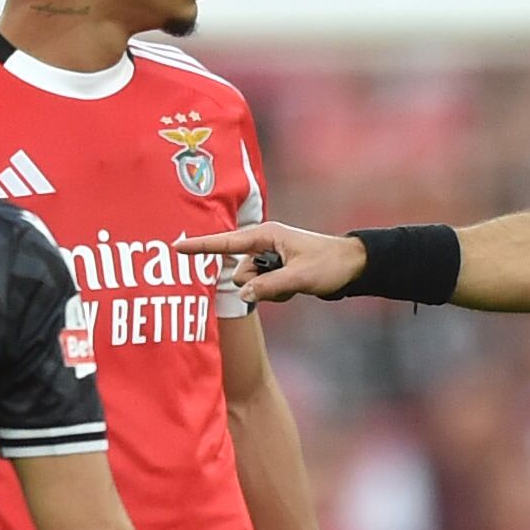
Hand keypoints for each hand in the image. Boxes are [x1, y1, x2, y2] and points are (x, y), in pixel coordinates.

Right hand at [173, 222, 366, 302]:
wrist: (353, 266)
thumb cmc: (329, 265)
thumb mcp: (299, 277)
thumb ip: (268, 286)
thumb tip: (242, 294)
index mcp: (266, 235)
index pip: (226, 243)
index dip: (200, 246)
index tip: (176, 247)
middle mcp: (264, 244)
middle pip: (240, 272)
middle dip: (256, 284)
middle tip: (286, 282)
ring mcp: (269, 258)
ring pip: (251, 284)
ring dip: (270, 290)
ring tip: (294, 284)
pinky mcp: (275, 271)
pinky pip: (263, 288)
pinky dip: (277, 292)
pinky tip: (295, 287)